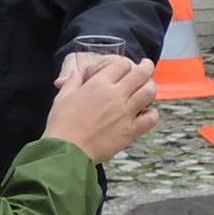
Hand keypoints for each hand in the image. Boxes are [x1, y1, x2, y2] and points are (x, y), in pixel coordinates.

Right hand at [43, 57, 159, 162]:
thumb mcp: (62, 97)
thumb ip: (72, 82)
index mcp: (98, 84)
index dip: (126, 63)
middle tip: (146, 67)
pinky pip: (151, 118)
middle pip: (141, 73)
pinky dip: (152, 113)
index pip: (122, 64)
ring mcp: (125, 113)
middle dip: (146, 67)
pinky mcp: (131, 131)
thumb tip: (77, 73)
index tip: (126, 67)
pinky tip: (145, 113)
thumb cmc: (61, 125)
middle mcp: (115, 95)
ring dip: (150, 87)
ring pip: (149, 92)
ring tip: (148, 88)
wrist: (66, 151)